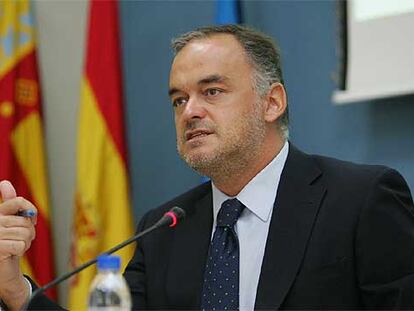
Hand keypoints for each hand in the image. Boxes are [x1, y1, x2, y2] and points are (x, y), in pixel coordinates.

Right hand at [0, 180, 35, 309]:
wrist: (3, 266)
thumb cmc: (9, 241)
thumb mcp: (13, 222)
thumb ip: (11, 204)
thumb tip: (3, 183)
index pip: (18, 201)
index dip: (31, 210)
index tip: (32, 220)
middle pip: (25, 221)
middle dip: (29, 233)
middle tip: (22, 240)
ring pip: (25, 234)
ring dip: (26, 243)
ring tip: (16, 246)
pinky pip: (20, 245)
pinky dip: (21, 250)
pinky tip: (12, 253)